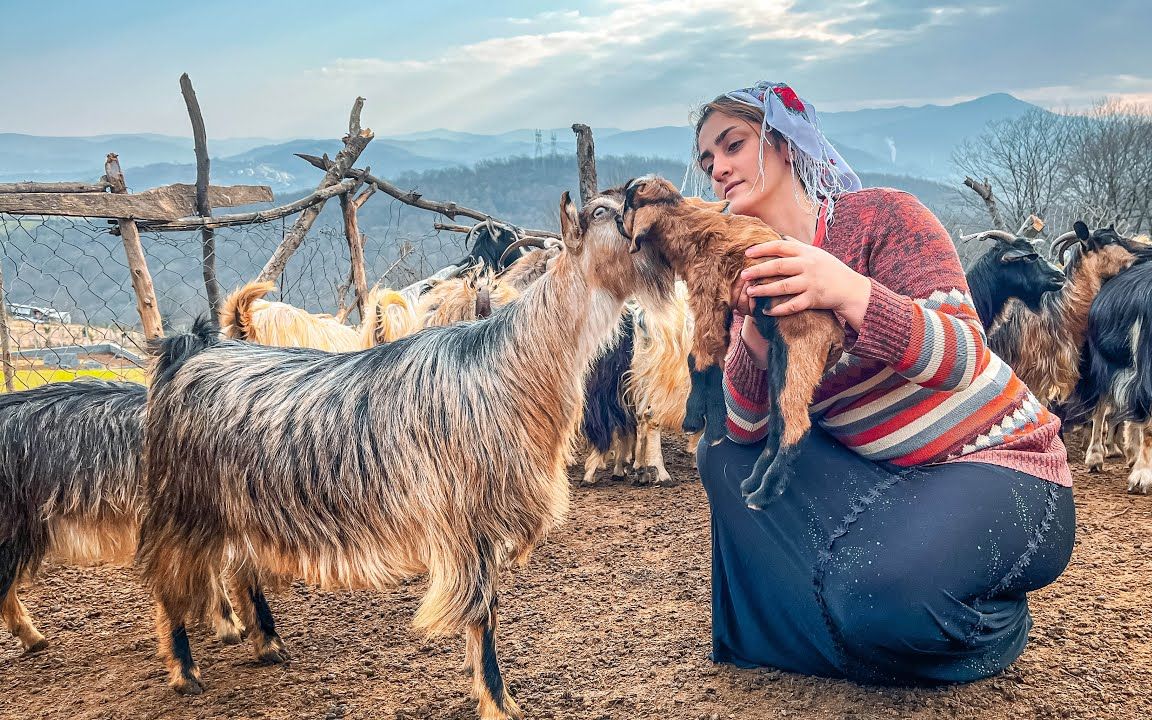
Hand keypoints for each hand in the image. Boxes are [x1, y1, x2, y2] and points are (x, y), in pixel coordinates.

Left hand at [735, 238, 871, 328]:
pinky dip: (778, 309)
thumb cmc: (830, 269)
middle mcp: (808, 266)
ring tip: (750, 292)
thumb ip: (798, 246)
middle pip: (778, 267)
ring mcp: (810, 283)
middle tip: (743, 275)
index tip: (747, 253)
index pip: (780, 246)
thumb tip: (781, 236)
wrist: (850, 288)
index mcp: (806, 252)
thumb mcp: (816, 253)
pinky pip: (792, 305)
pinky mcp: (813, 300)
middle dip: (758, 270)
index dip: (762, 249)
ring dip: (763, 290)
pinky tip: (766, 311)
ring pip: (782, 287)